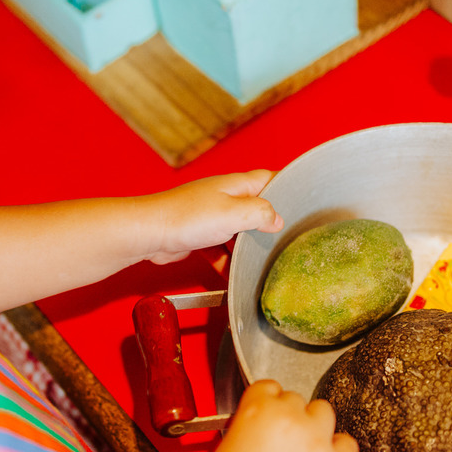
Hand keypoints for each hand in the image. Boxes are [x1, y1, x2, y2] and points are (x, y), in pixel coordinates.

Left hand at [138, 170, 283, 264]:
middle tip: (281, 239)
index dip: (286, 186)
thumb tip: (277, 219)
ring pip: (238, 232)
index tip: (301, 199)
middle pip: (255, 208)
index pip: (269, 179)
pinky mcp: (199, 235)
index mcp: (236, 185)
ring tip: (256, 261)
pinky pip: (220, 248)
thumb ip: (261, 213)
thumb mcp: (234, 213)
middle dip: (267, 225)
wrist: (150, 233)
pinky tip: (231, 273)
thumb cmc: (185, 217)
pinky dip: (226, 260)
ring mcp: (210, 216)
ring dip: (245, 247)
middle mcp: (224, 197)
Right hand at [205, 380, 358, 451]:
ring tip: (302, 447)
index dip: (267, 401)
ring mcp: (317, 441)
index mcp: (259, 409)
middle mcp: (291, 419)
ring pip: (323, 411)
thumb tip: (262, 420)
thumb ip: (248, 422)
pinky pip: (347, 443)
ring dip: (313, 424)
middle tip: (281, 440)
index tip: (268, 412)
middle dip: (288, 415)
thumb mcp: (227, 445)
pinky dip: (338, 448)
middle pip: (295, 399)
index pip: (269, 386)